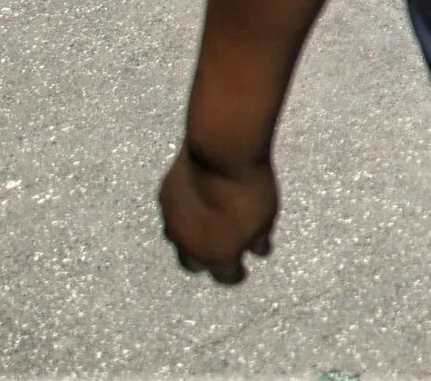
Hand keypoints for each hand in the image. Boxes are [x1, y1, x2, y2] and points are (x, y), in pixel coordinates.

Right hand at [159, 145, 277, 283]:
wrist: (222, 153)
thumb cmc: (250, 188)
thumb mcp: (265, 217)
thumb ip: (259, 238)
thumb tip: (259, 250)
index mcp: (216, 256)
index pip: (226, 277)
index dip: (236, 275)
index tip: (241, 271)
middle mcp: (188, 246)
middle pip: (194, 263)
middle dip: (207, 260)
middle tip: (220, 250)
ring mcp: (172, 222)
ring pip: (179, 239)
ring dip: (192, 236)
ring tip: (206, 224)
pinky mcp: (165, 198)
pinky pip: (173, 212)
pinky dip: (184, 211)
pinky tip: (196, 199)